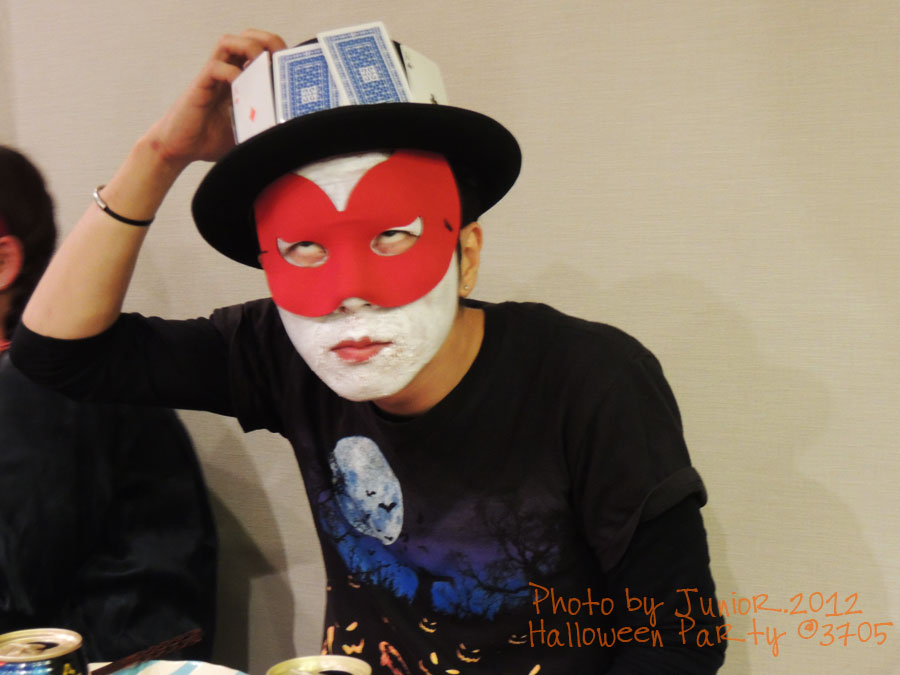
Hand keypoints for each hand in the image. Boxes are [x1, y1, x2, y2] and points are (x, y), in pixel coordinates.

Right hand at [146, 29, 286, 167]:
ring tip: (262, 67)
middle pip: (247, 38)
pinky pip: (215, 66)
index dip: (277, 52)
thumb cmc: (211, 140)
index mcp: (241, 80)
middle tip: (279, 60)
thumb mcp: (248, 134)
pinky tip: (241, 87)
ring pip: (229, 43)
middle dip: (267, 42)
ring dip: (249, 48)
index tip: (291, 67)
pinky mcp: (200, 85)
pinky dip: (231, 72)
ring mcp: (213, 77)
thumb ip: (265, 128)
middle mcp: (227, 72)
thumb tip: (290, 135)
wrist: (180, 150)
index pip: (260, 52)